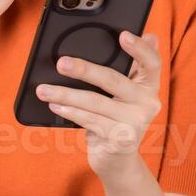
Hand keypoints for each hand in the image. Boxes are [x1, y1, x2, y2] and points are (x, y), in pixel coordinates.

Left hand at [36, 31, 162, 184]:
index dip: (140, 48)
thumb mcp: (124, 94)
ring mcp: (135, 123)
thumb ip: (130, 67)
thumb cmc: (116, 118)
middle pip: (114, 80)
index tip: (122, 35)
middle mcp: (147, 103)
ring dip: (65, 95)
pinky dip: (69, 112)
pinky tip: (55, 106)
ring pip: (94, 102)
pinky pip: (89, 120)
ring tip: (43, 90)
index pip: (152, 63)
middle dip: (84, 69)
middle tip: (61, 63)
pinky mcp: (120, 139)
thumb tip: (147, 35)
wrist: (118, 160)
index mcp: (149, 86)